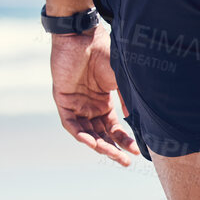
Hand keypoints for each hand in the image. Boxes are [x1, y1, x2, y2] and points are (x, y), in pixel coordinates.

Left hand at [50, 29, 139, 166]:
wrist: (83, 37)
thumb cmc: (103, 53)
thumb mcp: (120, 80)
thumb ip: (127, 100)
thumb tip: (137, 121)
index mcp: (104, 102)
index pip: (114, 128)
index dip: (125, 140)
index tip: (136, 151)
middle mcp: (90, 107)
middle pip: (102, 135)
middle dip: (113, 149)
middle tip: (125, 162)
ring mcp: (76, 104)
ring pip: (87, 133)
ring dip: (98, 145)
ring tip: (110, 154)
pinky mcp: (63, 100)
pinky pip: (70, 123)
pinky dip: (80, 134)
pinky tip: (91, 141)